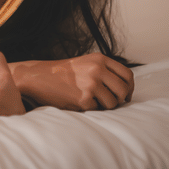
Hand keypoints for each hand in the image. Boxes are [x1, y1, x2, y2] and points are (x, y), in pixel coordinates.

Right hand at [10, 53, 134, 110]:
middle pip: (123, 90)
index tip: (126, 95)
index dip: (129, 88)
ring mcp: (91, 84)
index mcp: (100, 59)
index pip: (127, 75)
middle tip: (110, 102)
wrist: (38, 76)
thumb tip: (124, 88)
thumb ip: (104, 70)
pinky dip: (89, 108)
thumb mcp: (86, 63)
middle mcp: (98, 69)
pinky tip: (77, 101)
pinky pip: (97, 109)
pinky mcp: (84, 98)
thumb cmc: (62, 73)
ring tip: (91, 101)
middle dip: (120, 99)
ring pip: (113, 102)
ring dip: (105, 105)